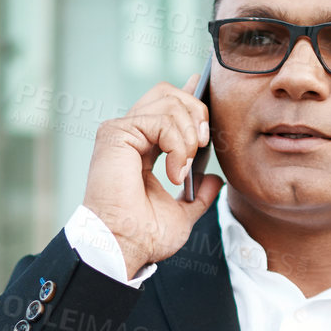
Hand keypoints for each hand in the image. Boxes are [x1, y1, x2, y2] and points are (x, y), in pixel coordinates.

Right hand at [82, 74, 224, 277]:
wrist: (125, 245)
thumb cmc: (144, 235)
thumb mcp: (182, 213)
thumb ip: (198, 195)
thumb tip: (214, 180)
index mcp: (142, 148)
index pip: (165, 108)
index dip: (187, 94)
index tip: (204, 85)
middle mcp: (130, 135)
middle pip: (169, 94)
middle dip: (196, 113)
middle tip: (201, 146)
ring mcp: (121, 131)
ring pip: (168, 102)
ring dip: (187, 136)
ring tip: (183, 169)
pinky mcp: (116, 133)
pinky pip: (161, 120)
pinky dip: (177, 146)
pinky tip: (174, 173)